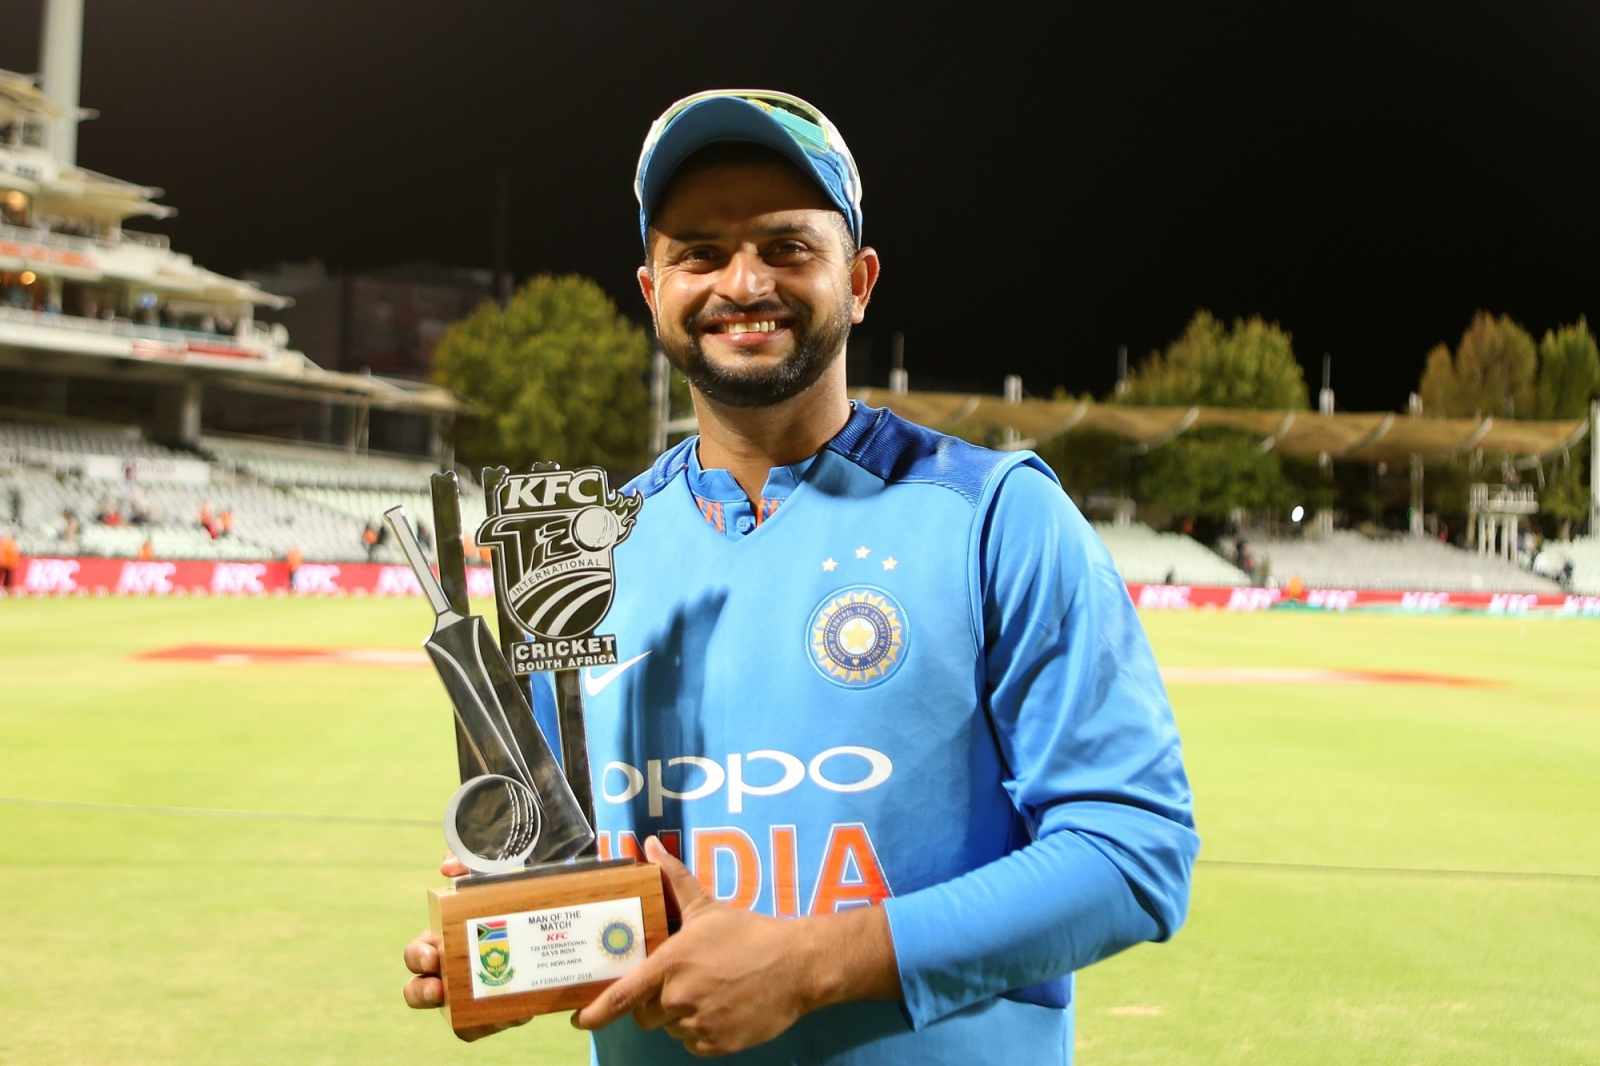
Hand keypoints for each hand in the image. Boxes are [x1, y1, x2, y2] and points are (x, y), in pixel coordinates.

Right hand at [401, 853, 529, 1041]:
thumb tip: (447, 867)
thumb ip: (468, 864)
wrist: (544, 918)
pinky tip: (516, 1012)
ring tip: (475, 1010)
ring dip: (459, 1015)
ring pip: (451, 1014)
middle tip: (438, 988)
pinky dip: (495, 1021)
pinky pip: (485, 1024)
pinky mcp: (494, 1007)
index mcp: (441, 940)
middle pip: (419, 990)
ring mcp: (469, 992)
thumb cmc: (505, 898)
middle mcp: (449, 970)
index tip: (432, 955)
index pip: (416, 955)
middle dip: (422, 992)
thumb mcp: (490, 877)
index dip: (417, 957)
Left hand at [573, 837, 898, 1056]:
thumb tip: (650, 845)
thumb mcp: (708, 907)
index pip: (621, 996)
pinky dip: (702, 1032)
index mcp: (670, 964)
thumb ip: (674, 879)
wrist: (796, 965)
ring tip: (709, 992)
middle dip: (656, 1003)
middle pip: (646, 1015)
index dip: (595, 1012)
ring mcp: (698, 1024)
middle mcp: (678, 998)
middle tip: (681, 984)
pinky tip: (722, 1009)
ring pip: (672, 1029)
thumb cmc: (748, 934)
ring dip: (681, 1017)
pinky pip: (694, 1045)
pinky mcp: (718, 1045)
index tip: (579, 1019)